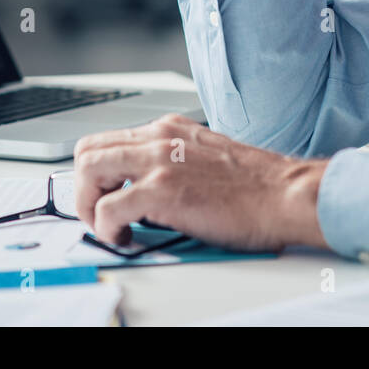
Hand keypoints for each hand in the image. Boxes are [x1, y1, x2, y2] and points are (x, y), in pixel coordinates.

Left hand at [72, 113, 329, 251]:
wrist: (284, 194)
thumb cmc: (255, 185)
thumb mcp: (205, 157)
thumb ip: (172, 162)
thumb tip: (144, 188)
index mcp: (167, 129)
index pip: (106, 139)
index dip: (96, 173)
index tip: (103, 196)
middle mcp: (158, 137)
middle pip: (87, 150)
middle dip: (84, 188)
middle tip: (99, 213)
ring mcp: (158, 161)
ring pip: (89, 171)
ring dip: (88, 205)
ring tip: (110, 227)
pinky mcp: (162, 189)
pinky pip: (109, 208)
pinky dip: (106, 228)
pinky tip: (125, 238)